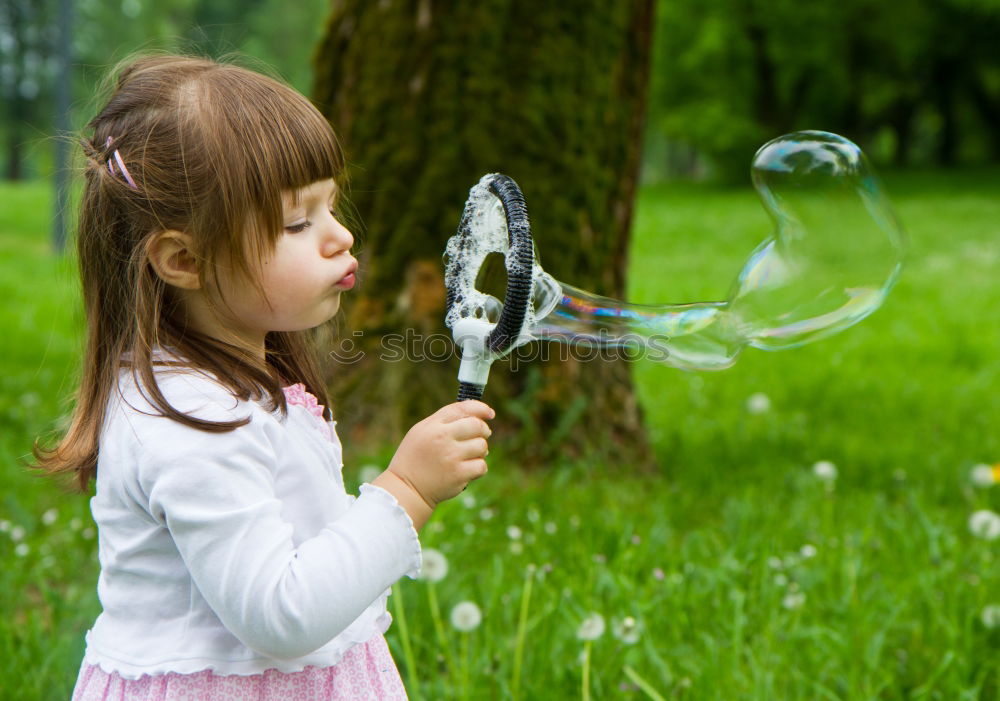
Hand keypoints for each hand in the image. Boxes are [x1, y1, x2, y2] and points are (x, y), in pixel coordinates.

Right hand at [373, 400, 493, 528]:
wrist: (407, 488)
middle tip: (481, 436)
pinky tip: (468, 469)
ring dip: (480, 451)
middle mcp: (442, 438)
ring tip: (469, 456)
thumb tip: (476, 415)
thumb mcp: (422, 431)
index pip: (463, 409)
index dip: (481, 408)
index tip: (490, 414)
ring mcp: (451, 457)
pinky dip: (478, 468)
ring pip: (482, 446)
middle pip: (477, 426)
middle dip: (483, 430)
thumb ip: (444, 420)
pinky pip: (481, 466)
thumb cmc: (415, 457)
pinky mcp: (458, 475)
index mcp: (433, 426)